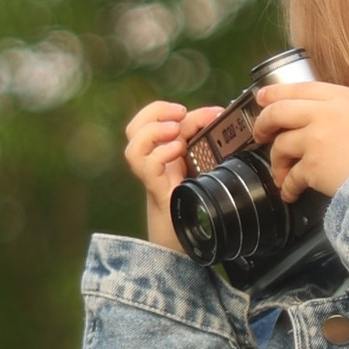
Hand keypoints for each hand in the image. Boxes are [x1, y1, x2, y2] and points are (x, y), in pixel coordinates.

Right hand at [123, 98, 199, 252]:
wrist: (195, 240)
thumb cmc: (201, 202)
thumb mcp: (205, 162)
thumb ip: (204, 139)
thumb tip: (216, 114)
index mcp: (162, 153)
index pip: (148, 120)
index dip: (164, 108)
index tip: (187, 110)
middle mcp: (153, 165)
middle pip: (133, 129)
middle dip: (154, 113)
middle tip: (179, 117)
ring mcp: (153, 180)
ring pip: (133, 148)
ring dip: (153, 132)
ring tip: (176, 133)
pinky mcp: (159, 193)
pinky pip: (147, 168)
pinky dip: (160, 154)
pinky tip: (177, 152)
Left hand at [251, 76, 348, 200]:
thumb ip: (345, 113)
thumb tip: (323, 122)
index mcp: (343, 97)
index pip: (300, 87)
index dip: (276, 92)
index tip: (263, 97)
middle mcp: (325, 113)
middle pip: (279, 111)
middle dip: (263, 123)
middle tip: (259, 134)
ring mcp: (315, 139)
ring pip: (280, 146)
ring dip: (277, 162)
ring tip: (281, 174)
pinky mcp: (311, 166)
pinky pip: (290, 177)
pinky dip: (288, 188)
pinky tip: (290, 193)